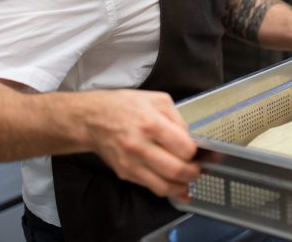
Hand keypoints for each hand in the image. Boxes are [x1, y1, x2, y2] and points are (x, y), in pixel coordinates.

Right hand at [85, 89, 199, 200]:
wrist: (93, 119)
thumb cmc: (126, 106)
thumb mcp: (158, 100)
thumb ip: (177, 119)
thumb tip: (190, 139)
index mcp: (151, 124)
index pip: (183, 148)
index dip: (195, 152)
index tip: (198, 150)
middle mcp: (141, 146)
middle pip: (176, 170)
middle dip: (193, 172)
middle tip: (198, 168)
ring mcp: (132, 163)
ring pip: (164, 186)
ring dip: (183, 186)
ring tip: (190, 179)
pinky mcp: (126, 174)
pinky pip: (151, 188)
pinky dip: (168, 190)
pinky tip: (177, 187)